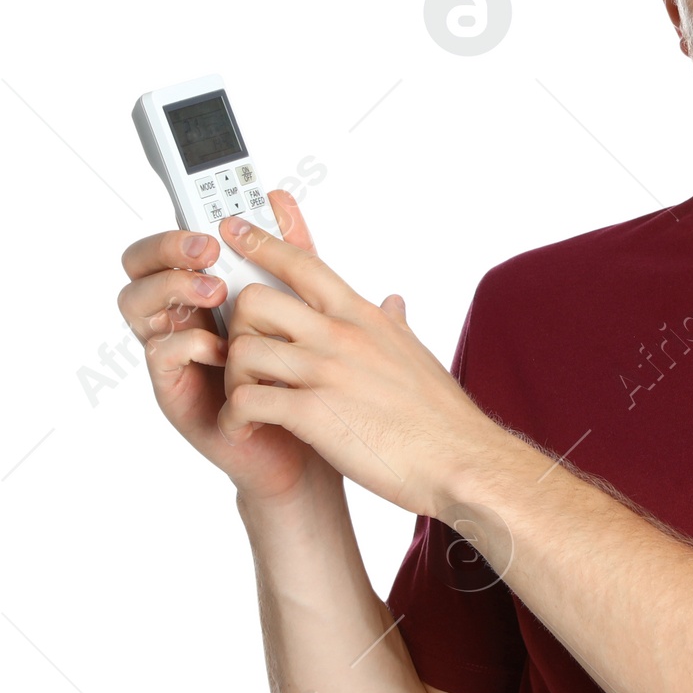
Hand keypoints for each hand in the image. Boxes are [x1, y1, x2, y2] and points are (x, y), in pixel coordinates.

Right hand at [117, 190, 340, 503]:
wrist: (313, 444)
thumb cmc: (303, 374)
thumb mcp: (305, 304)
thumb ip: (292, 255)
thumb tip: (281, 198)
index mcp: (209, 288)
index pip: (174, 241)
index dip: (182, 219)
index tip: (217, 211)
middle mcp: (182, 315)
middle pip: (139, 265)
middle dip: (165, 246)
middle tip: (207, 247)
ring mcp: (173, 352)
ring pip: (136, 303)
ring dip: (172, 288)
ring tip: (214, 290)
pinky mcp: (176, 391)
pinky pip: (159, 354)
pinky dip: (187, 342)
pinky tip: (220, 346)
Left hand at [214, 214, 491, 517]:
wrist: (459, 459)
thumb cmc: (440, 415)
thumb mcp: (416, 354)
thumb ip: (394, 325)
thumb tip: (393, 302)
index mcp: (363, 317)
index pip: (304, 264)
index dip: (262, 243)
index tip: (235, 232)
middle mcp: (341, 336)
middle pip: (256, 301)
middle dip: (238, 329)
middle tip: (245, 360)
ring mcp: (327, 372)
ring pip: (242, 352)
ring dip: (232, 380)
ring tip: (246, 405)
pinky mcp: (314, 414)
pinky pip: (246, 402)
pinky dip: (236, 419)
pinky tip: (248, 430)